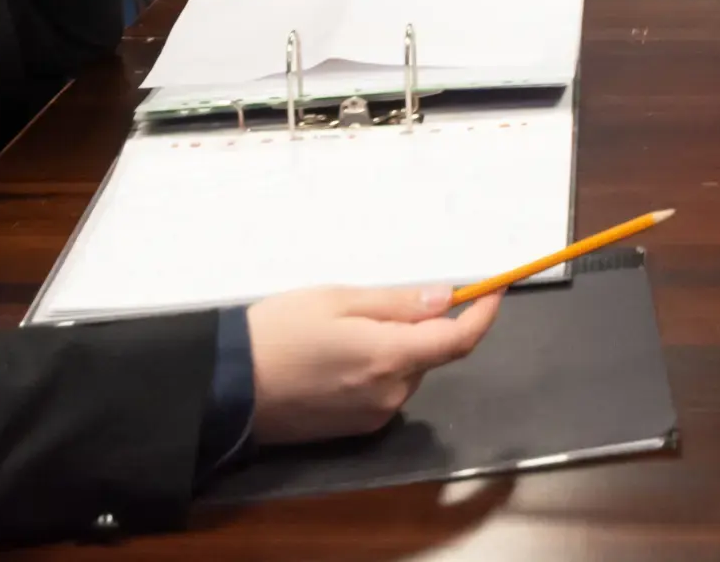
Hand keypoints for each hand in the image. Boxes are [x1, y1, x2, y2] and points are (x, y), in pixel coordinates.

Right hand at [246, 283, 501, 445]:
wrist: (226, 388)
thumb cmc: (278, 331)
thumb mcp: (337, 299)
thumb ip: (398, 303)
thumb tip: (446, 298)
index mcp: (389, 357)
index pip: (459, 341)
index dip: (483, 314)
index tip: (493, 289)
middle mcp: (391, 394)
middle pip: (429, 354)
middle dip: (418, 326)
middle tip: (372, 305)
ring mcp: (373, 416)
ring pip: (407, 372)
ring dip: (395, 348)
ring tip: (342, 331)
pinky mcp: (356, 429)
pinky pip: (385, 392)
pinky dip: (378, 369)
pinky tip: (336, 359)